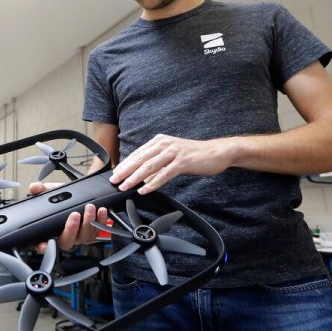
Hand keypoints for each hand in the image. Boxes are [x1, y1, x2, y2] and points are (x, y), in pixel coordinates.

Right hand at [29, 182, 108, 252]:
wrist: (79, 193)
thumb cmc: (63, 197)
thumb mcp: (51, 191)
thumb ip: (41, 189)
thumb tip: (34, 187)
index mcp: (51, 231)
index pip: (44, 245)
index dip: (43, 247)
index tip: (43, 244)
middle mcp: (66, 237)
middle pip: (67, 242)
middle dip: (72, 229)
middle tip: (74, 214)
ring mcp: (80, 236)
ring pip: (85, 237)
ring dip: (88, 222)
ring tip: (89, 207)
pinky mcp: (93, 232)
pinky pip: (98, 230)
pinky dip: (101, 220)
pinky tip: (101, 210)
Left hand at [109, 134, 234, 194]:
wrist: (216, 152)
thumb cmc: (194, 155)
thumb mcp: (171, 156)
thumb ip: (157, 164)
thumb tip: (143, 178)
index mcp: (159, 141)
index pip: (137, 153)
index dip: (124, 164)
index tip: (115, 173)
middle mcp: (164, 144)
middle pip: (140, 159)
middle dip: (125, 171)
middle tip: (114, 180)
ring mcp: (173, 152)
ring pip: (149, 166)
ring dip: (135, 177)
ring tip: (125, 186)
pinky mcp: (182, 162)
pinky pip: (164, 174)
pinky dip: (152, 183)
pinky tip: (144, 189)